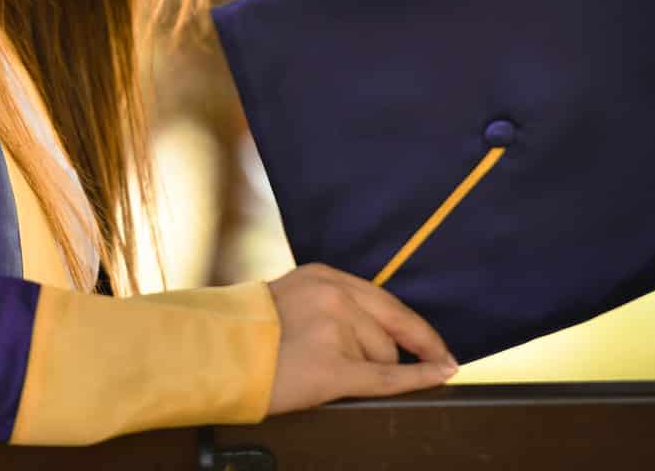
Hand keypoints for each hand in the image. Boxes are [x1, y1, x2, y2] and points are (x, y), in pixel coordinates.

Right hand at [263, 263, 457, 414]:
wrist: (213, 357)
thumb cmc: (247, 335)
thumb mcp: (291, 298)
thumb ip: (329, 304)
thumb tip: (378, 329)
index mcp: (323, 277)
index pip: (384, 300)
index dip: (413, 324)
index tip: (435, 339)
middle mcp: (333, 297)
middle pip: (389, 328)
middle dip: (407, 350)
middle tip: (436, 359)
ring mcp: (333, 331)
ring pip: (381, 357)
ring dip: (365, 371)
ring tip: (323, 372)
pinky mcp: (331, 368)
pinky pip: (386, 377)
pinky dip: (418, 378)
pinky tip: (441, 374)